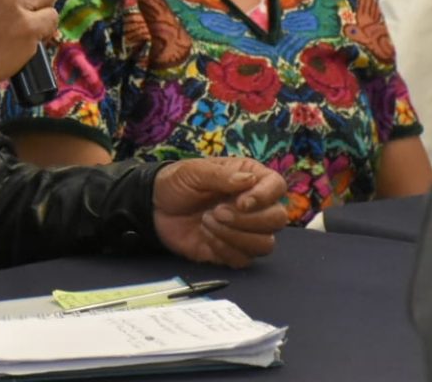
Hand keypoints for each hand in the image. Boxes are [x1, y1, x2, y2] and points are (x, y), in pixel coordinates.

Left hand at [150, 158, 287, 267]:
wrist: (154, 207)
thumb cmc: (177, 183)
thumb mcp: (194, 172)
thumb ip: (221, 176)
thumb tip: (249, 180)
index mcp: (249, 179)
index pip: (277, 186)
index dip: (265, 196)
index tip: (241, 202)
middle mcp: (254, 206)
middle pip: (277, 219)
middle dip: (248, 220)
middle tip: (217, 212)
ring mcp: (245, 231)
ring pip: (265, 244)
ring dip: (235, 236)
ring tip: (207, 222)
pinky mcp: (232, 251)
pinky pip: (244, 260)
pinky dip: (225, 250)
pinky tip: (206, 237)